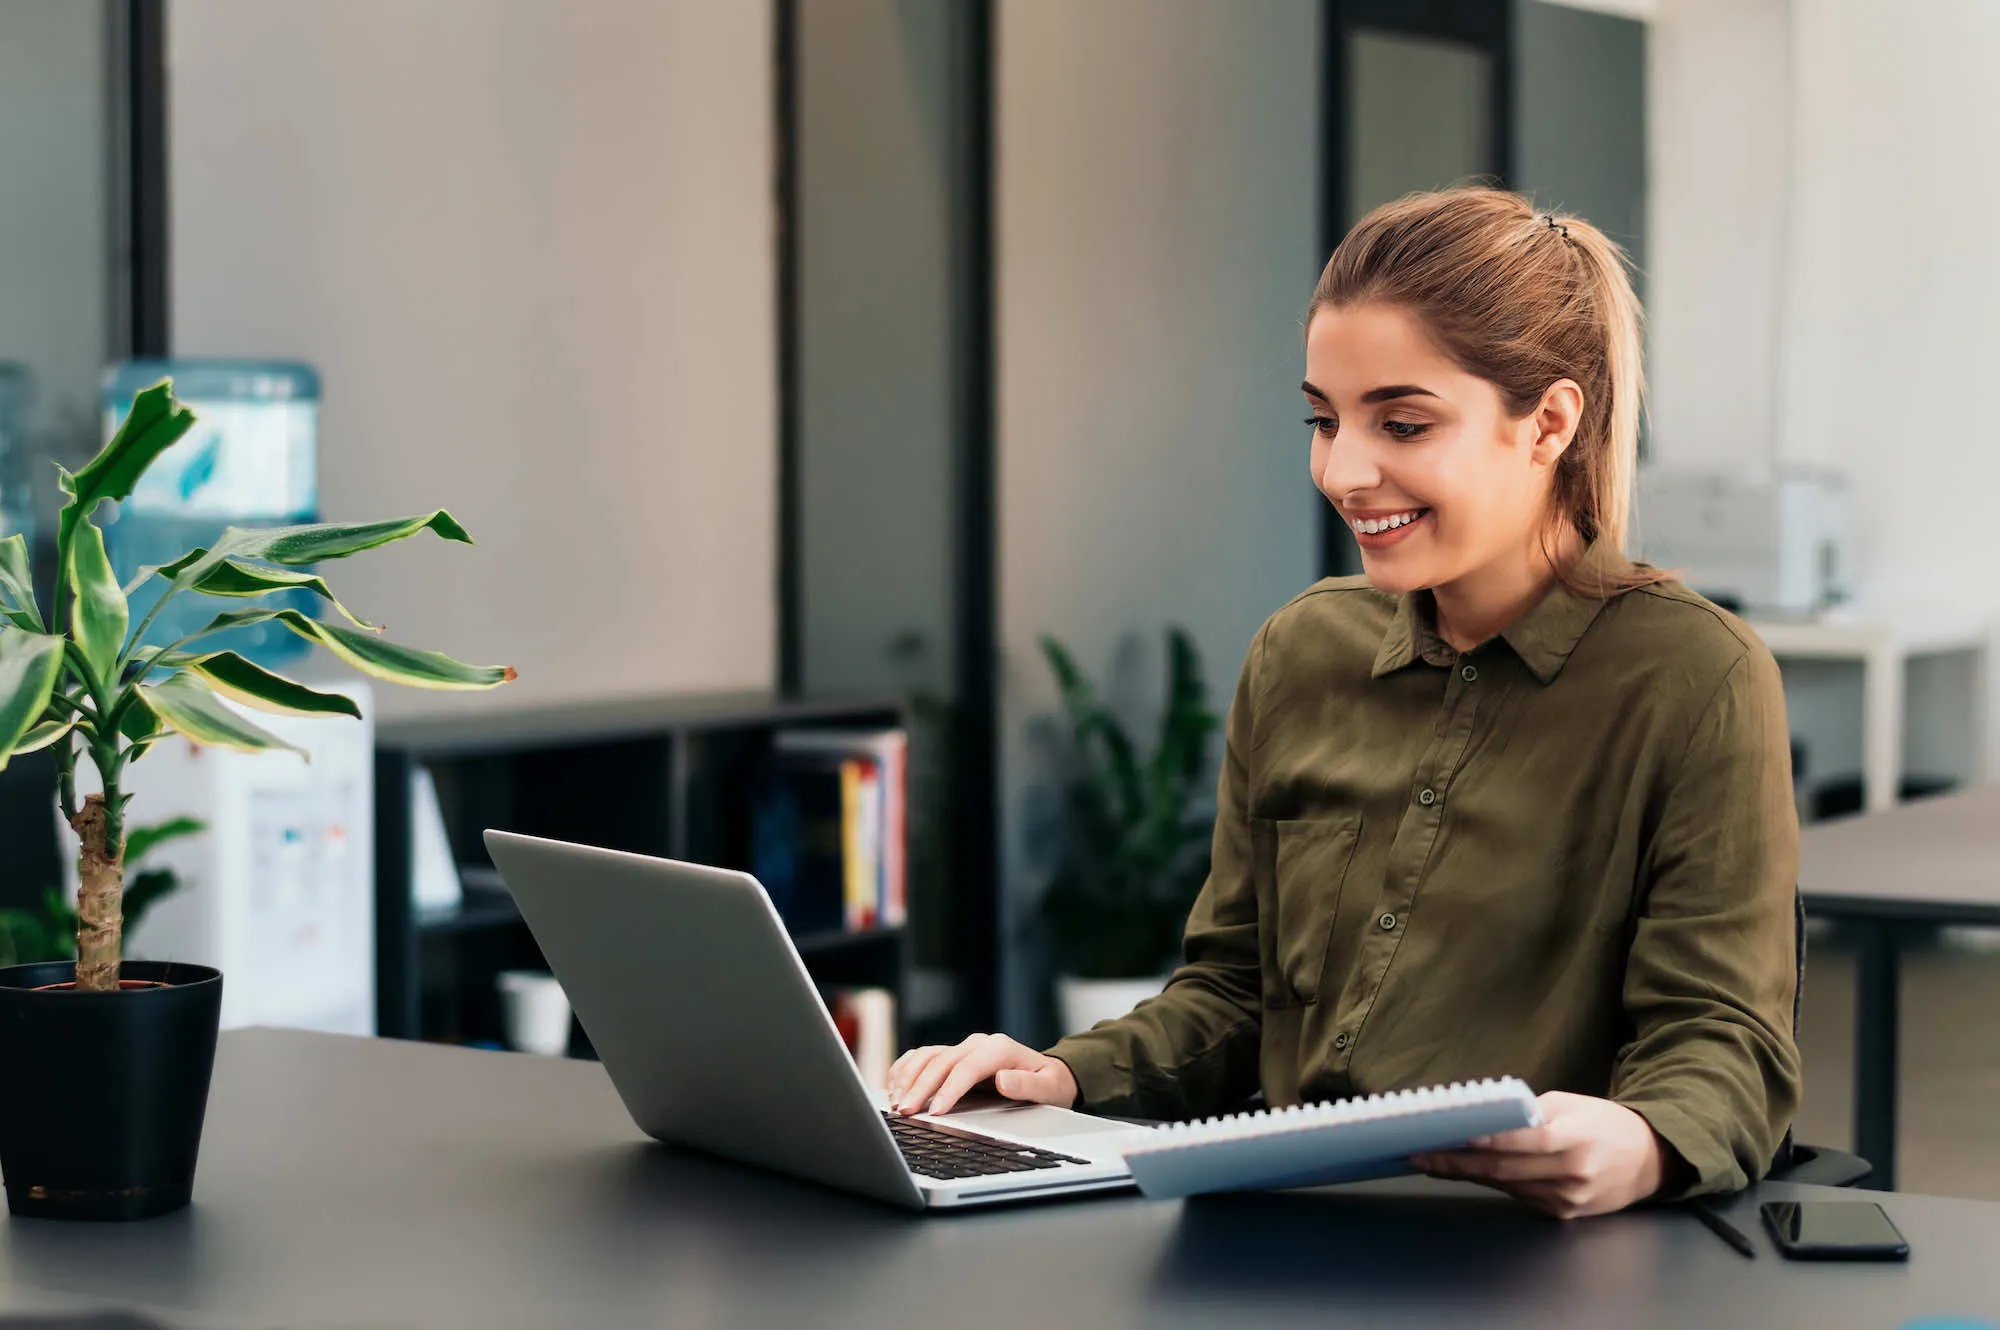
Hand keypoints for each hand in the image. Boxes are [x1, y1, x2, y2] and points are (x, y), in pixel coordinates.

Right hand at [884, 1034, 1079, 1115]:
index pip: (966, 1068)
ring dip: (907, 1078)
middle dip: (919, 1087)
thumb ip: (1028, 1085)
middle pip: (940, 1062)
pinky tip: (893, 1087)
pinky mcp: (952, 1055)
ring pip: (926, 1056)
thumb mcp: (1049, 1088)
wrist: (1047, 1074)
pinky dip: (905, 1069)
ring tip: (896, 1102)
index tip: (934, 1112)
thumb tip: (1003, 1080)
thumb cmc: (1049, 1085)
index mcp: (999, 1048)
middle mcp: (977, 1044)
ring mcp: (962, 1048)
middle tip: (904, 1112)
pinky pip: (922, 1057)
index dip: (947, 1090)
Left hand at [1410, 1091, 1666, 1218]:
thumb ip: (1528, 1113)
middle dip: (1457, 1164)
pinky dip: (1492, 1183)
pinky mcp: (1563, 1214)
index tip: (1453, 1135)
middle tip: (1420, 1154)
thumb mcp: (1569, 1104)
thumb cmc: (1602, 1123)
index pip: (1524, 1141)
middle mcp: (1571, 1173)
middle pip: (1505, 1171)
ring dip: (1466, 1174)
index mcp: (1575, 1139)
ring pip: (1506, 1186)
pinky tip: (1465, 1172)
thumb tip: (1483, 1118)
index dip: (1488, 1141)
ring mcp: (1567, 1199)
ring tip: (1430, 1160)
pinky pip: (1519, 1197)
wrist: (1647, 1160)